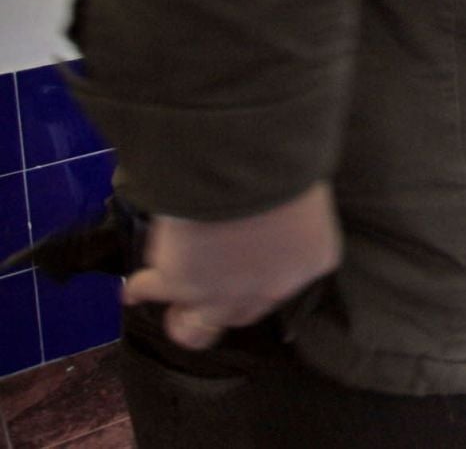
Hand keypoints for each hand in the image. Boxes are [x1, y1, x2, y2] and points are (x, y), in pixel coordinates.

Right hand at [123, 181, 340, 350]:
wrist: (248, 166)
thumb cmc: (290, 162)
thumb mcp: (306, 188)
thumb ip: (295, 209)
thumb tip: (280, 204)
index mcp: (311, 260)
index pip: (289, 277)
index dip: (266, 273)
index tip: (254, 262)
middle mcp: (271, 288)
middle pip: (246, 312)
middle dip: (228, 307)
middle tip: (213, 296)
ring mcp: (223, 293)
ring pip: (198, 326)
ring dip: (183, 320)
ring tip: (173, 313)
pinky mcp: (178, 284)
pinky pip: (152, 290)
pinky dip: (139, 289)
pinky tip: (132, 291)